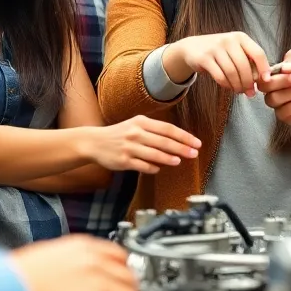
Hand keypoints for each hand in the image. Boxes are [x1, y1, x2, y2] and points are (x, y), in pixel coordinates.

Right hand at [8, 235, 138, 290]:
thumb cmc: (13, 280)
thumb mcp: (45, 258)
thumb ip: (67, 265)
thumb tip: (70, 280)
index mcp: (83, 247)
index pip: (119, 257)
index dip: (121, 277)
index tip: (116, 290)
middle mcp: (96, 262)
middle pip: (129, 280)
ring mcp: (100, 283)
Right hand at [85, 116, 200, 173]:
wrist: (94, 142)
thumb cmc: (119, 133)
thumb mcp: (135, 125)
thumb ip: (154, 130)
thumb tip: (176, 141)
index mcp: (141, 122)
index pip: (168, 129)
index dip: (184, 136)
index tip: (196, 143)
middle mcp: (136, 133)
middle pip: (164, 141)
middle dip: (181, 148)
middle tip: (194, 154)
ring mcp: (129, 147)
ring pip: (154, 154)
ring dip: (169, 158)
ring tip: (179, 161)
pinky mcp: (124, 161)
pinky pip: (142, 166)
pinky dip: (153, 168)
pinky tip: (159, 168)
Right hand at [165, 32, 269, 96]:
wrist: (192, 47)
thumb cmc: (220, 52)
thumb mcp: (235, 50)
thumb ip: (248, 61)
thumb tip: (263, 80)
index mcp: (240, 37)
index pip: (258, 53)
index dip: (264, 68)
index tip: (266, 81)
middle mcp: (229, 40)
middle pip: (244, 66)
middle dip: (249, 82)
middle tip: (250, 93)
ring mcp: (215, 48)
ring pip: (232, 72)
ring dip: (237, 85)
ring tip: (239, 91)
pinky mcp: (204, 58)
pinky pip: (220, 76)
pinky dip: (226, 85)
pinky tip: (228, 87)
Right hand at [260, 47, 290, 128]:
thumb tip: (284, 68)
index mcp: (277, 75)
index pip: (262, 76)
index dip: (270, 74)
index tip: (288, 70)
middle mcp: (276, 91)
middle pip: (265, 89)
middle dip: (283, 82)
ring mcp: (283, 106)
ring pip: (276, 100)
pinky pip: (288, 112)